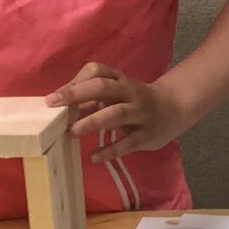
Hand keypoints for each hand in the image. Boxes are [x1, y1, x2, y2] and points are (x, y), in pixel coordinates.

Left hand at [49, 61, 189, 161]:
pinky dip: (110, 150)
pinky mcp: (148, 134)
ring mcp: (141, 112)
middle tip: (54, 106)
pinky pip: (128, 142)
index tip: (53, 98)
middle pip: (104, 88)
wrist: (175, 108)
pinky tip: (93, 157)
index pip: (97, 71)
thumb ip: (92, 99)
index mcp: (120, 80)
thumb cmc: (136, 101)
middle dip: (78, 94)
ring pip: (117, 113)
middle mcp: (131, 93)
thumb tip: (60, 109)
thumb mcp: (117, 93)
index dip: (75, 82)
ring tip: (71, 132)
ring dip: (93, 121)